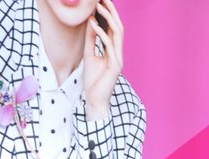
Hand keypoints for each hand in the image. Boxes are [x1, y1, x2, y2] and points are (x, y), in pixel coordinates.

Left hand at [82, 0, 125, 122]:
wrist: (94, 99)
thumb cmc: (93, 80)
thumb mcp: (89, 55)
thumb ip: (91, 40)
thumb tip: (91, 22)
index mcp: (114, 50)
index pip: (114, 28)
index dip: (109, 14)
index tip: (101, 2)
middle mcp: (118, 52)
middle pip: (118, 27)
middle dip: (111, 11)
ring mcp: (119, 59)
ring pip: (118, 34)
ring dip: (108, 18)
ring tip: (98, 6)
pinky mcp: (116, 66)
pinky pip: (110, 46)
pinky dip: (101, 34)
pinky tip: (93, 25)